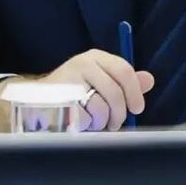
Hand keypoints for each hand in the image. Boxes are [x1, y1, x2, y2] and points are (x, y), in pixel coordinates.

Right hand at [0, 49, 154, 131]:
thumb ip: (124, 82)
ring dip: (101, 122)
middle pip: (115, 92)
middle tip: (115, 123)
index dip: (134, 92)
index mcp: (95, 57)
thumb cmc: (75, 93)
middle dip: (119, 113)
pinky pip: (83, 119)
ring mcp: (68, 80)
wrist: (36, 101)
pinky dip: (85, 126)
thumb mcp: (101, 81)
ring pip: (100, 108)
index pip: (124, 71)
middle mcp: (82, 64)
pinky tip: (79, 123)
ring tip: (94, 123)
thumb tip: (149, 80)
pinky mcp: (57, 99)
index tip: (137, 109)